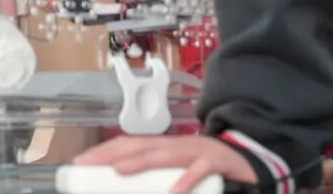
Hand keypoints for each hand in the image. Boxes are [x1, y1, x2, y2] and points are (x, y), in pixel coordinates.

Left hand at [75, 135, 256, 193]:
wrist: (250, 162)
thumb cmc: (209, 168)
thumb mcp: (178, 168)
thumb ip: (157, 176)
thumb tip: (125, 186)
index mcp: (166, 146)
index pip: (130, 144)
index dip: (105, 151)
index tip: (81, 162)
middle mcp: (178, 144)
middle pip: (140, 145)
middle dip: (112, 154)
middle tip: (88, 165)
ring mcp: (198, 151)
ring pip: (166, 155)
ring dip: (141, 162)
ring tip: (119, 171)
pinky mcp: (218, 162)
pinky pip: (201, 170)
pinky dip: (186, 180)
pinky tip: (174, 191)